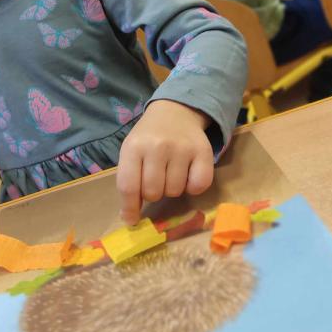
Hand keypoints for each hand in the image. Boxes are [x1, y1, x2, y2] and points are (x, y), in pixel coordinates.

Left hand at [116, 100, 213, 225]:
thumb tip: (129, 218)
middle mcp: (157, 146)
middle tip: (156, 180)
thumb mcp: (132, 151)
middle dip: (153, 194)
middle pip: (153, 193)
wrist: (175, 111)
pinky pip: (199, 186)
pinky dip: (193, 187)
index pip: (128, 186)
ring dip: (172, 189)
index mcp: (133, 146)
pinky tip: (188, 174)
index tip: (131, 220)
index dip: (129, 208)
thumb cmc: (149, 137)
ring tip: (171, 172)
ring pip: (175, 192)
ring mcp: (181, 148)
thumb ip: (129, 180)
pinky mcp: (203, 151)